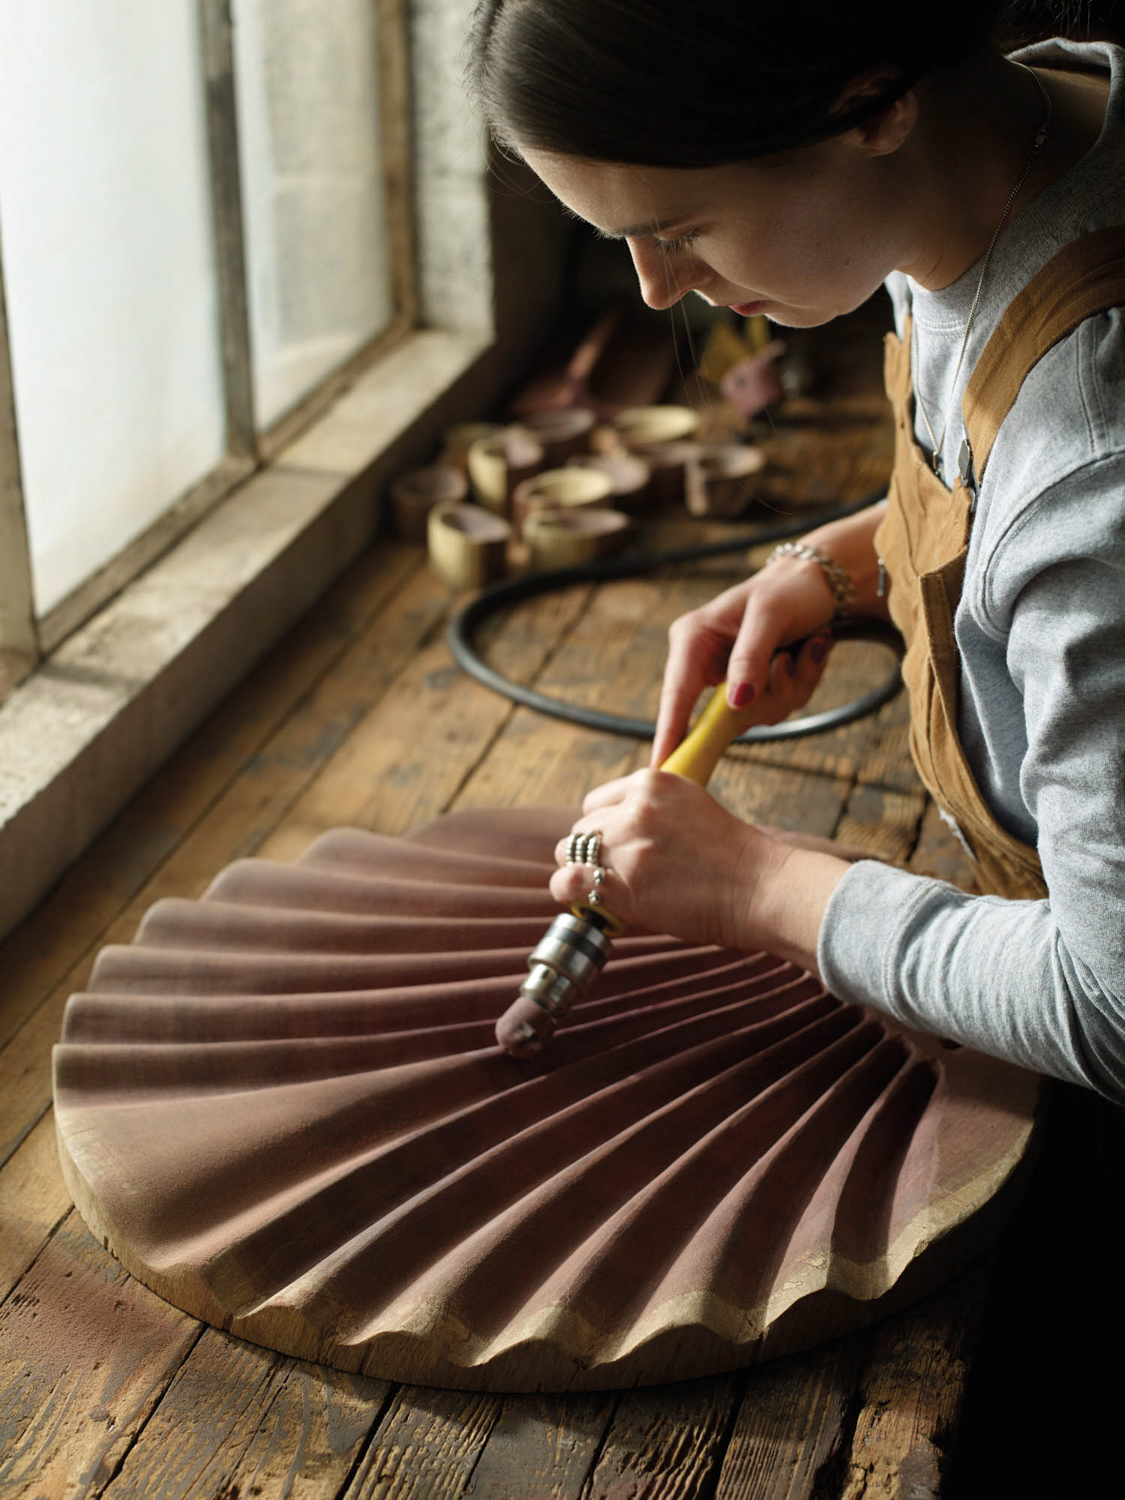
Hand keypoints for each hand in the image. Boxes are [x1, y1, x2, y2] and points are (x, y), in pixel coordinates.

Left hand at [550, 770, 786, 952]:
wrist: (759, 887)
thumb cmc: (731, 856)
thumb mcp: (688, 805)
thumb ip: (649, 808)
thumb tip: (612, 829)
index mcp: (650, 782)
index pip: (596, 801)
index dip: (605, 828)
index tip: (619, 848)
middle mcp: (634, 809)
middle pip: (581, 828)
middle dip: (593, 852)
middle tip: (616, 873)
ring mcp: (626, 846)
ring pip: (568, 852)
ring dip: (581, 872)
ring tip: (604, 888)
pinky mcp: (623, 884)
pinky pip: (567, 883)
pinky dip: (569, 893)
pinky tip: (586, 902)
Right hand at [651, 504, 887, 766]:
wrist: (817, 585)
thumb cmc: (788, 590)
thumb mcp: (770, 615)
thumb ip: (751, 658)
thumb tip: (736, 704)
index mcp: (693, 639)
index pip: (677, 694)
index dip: (669, 733)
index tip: (660, 768)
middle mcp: (703, 662)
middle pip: (726, 714)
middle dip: (769, 695)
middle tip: (792, 660)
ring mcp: (728, 680)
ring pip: (758, 714)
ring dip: (791, 686)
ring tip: (805, 647)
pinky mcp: (750, 689)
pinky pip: (775, 707)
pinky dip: (799, 684)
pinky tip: (806, 652)